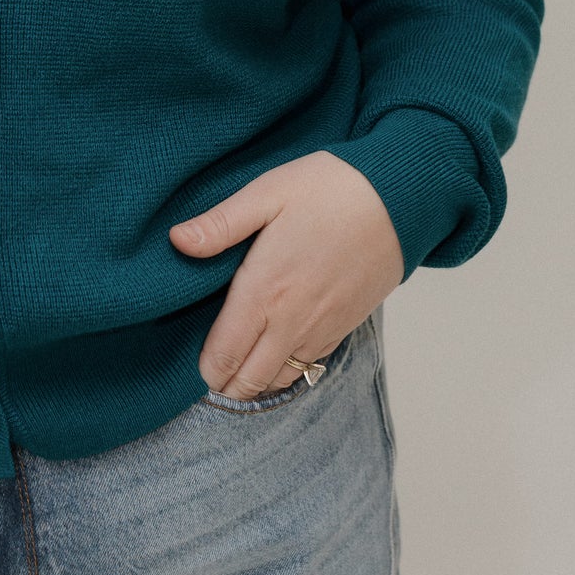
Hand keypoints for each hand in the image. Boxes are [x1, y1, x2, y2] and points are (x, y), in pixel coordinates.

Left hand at [168, 149, 405, 398]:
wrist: (398, 199)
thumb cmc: (328, 190)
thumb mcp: (266, 194)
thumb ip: (219, 225)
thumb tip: (177, 241)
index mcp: (264, 290)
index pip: (224, 355)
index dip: (204, 368)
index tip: (192, 362)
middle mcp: (291, 320)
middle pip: (250, 380)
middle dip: (225, 384)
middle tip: (210, 371)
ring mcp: (320, 329)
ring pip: (280, 379)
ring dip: (255, 382)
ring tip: (237, 366)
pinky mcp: (343, 327)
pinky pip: (309, 367)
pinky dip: (286, 371)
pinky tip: (273, 355)